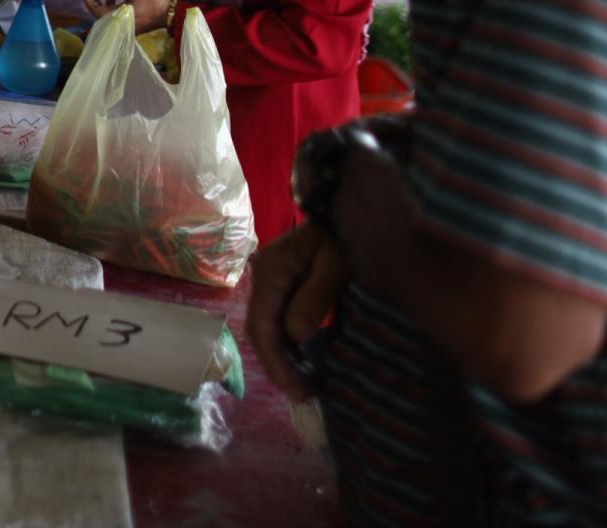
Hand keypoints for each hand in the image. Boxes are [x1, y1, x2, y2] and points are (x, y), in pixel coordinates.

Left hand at [83, 0, 169, 32]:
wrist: (169, 15)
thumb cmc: (152, 3)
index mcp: (118, 18)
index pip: (97, 11)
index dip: (90, 2)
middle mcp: (119, 26)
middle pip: (101, 16)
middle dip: (96, 3)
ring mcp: (125, 28)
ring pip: (110, 17)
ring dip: (106, 5)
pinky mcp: (131, 27)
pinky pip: (117, 19)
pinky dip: (114, 9)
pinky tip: (118, 0)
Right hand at [248, 224, 349, 402]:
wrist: (347, 210)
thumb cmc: (344, 237)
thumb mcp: (337, 265)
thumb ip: (315, 298)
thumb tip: (296, 335)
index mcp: (272, 270)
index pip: (263, 324)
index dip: (276, 361)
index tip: (297, 390)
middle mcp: (262, 275)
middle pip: (260, 328)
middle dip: (277, 365)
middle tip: (302, 396)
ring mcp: (268, 278)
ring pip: (266, 326)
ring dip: (281, 357)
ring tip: (303, 385)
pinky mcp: (279, 283)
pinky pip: (276, 318)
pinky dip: (287, 343)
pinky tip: (303, 360)